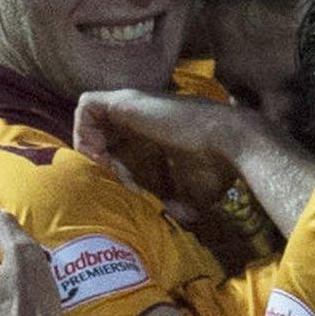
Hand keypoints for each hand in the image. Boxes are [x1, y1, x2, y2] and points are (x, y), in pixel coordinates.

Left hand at [74, 90, 266, 222]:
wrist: (229, 142)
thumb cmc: (216, 167)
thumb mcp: (192, 193)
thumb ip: (180, 204)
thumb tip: (175, 216)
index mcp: (156, 132)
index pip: (121, 145)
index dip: (114, 167)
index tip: (125, 188)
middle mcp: (142, 115)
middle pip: (102, 132)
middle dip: (100, 159)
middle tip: (114, 182)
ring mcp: (132, 104)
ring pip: (91, 119)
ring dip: (90, 145)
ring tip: (105, 170)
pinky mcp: (123, 100)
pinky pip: (87, 107)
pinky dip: (85, 131)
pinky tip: (101, 156)